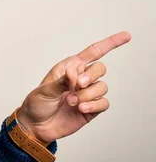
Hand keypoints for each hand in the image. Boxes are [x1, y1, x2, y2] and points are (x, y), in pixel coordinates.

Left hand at [16, 31, 131, 143]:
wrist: (36, 126)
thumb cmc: (37, 103)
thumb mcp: (44, 90)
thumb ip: (61, 81)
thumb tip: (74, 72)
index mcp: (69, 68)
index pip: (92, 52)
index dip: (110, 43)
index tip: (126, 36)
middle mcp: (80, 79)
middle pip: (100, 68)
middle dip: (91, 76)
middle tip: (77, 86)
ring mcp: (87, 94)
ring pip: (102, 87)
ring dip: (88, 94)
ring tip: (71, 102)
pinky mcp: (91, 108)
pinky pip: (104, 103)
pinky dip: (94, 105)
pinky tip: (81, 109)